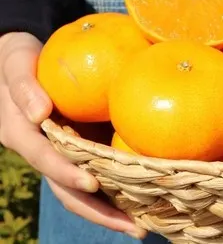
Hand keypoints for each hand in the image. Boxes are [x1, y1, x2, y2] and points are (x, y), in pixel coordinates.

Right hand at [0, 32, 146, 238]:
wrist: (27, 58)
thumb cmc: (19, 58)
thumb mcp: (16, 64)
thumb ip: (24, 87)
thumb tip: (40, 113)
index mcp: (23, 136)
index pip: (47, 160)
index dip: (67, 174)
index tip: (93, 184)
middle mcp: (43, 151)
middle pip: (68, 190)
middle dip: (99, 212)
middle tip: (136, 227)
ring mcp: (62, 151)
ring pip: (82, 188)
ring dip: (111, 209)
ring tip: (143, 224)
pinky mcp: (78, 143)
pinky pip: (95, 168)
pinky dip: (115, 185)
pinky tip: (142, 192)